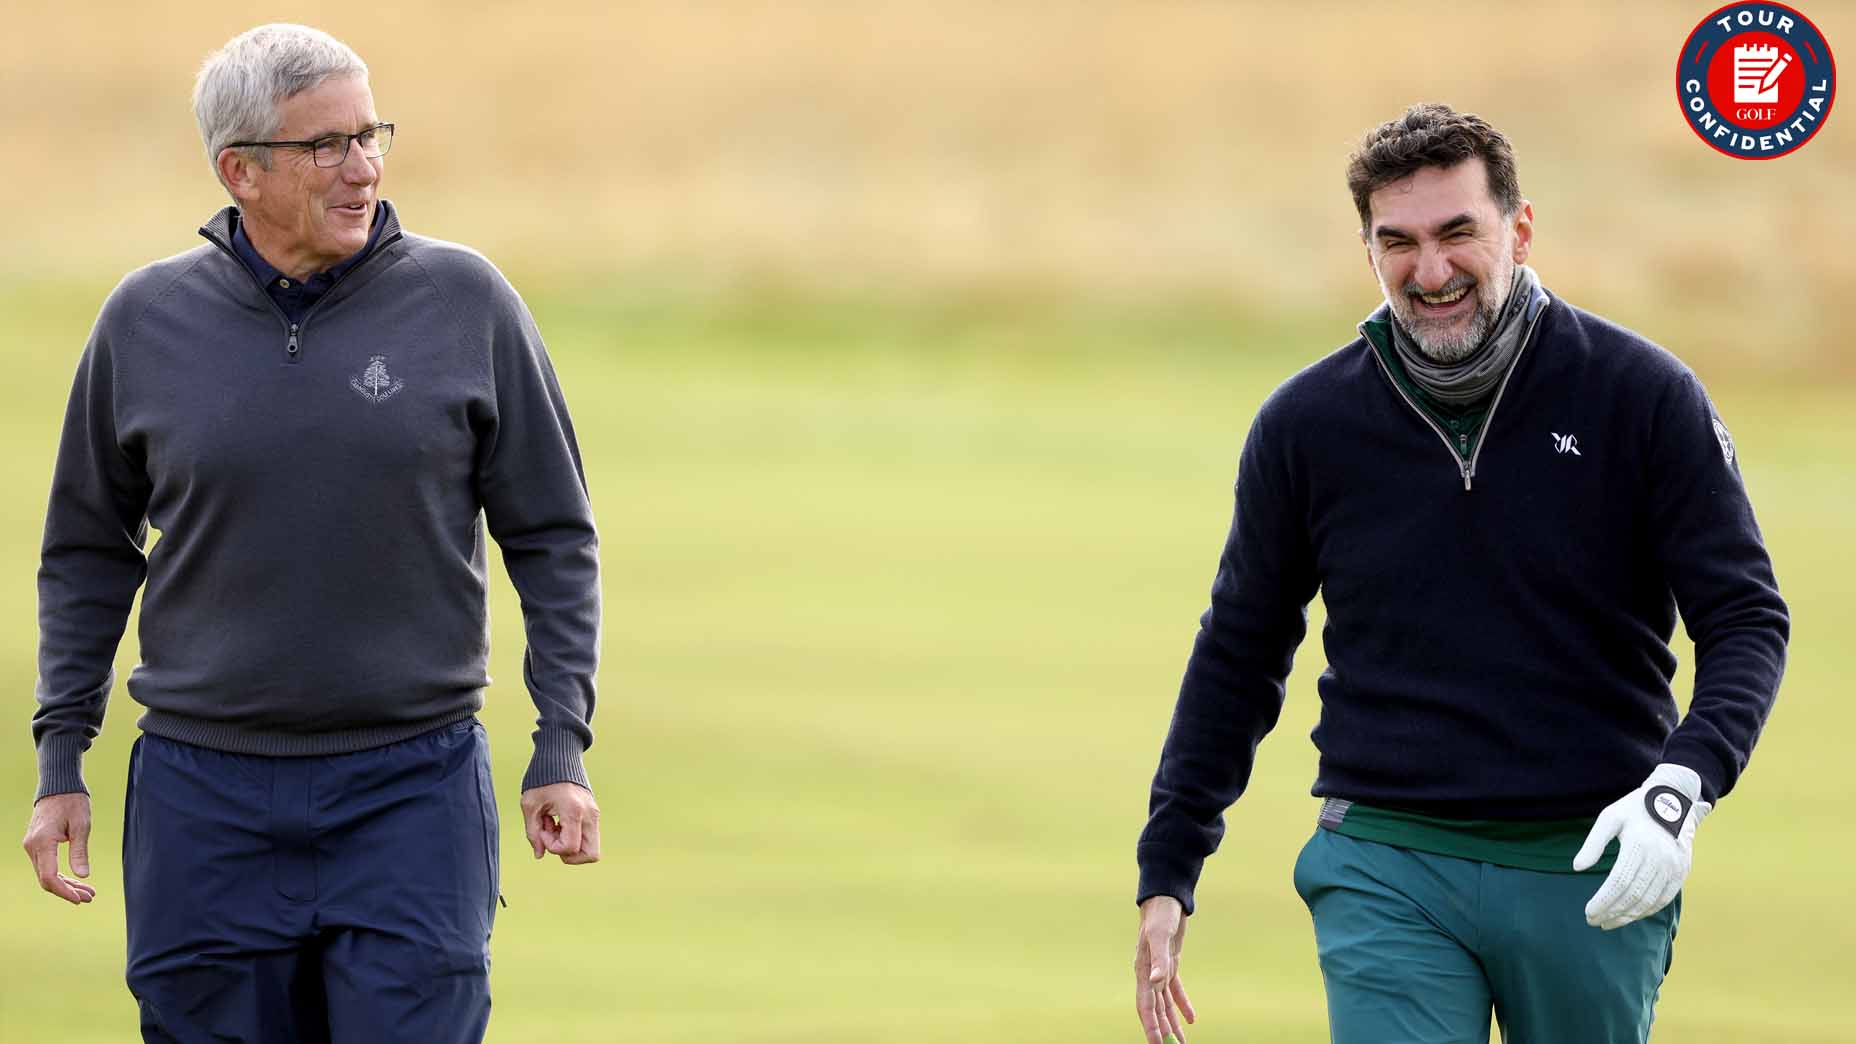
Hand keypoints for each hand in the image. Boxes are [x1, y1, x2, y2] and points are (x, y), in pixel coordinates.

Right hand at [22, 793, 96, 904]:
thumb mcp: (82, 826)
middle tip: (90, 898)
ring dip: (66, 884)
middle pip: (46, 879)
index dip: (64, 891)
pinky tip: (77, 881)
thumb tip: (83, 876)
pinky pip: (46, 865)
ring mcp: (32, 846)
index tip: (80, 899)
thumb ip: (80, 851)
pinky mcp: (37, 845)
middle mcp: (32, 847)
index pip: (49, 876)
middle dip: (68, 891)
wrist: (58, 786)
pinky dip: (61, 874)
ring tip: (88, 892)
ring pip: (46, 874)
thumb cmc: (73, 802)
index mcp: (43, 842)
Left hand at [520, 782, 599, 864]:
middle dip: (569, 855)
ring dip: (571, 846)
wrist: (559, 757)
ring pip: (593, 848)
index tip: (543, 829)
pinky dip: (574, 837)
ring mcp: (595, 814)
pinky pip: (588, 837)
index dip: (553, 847)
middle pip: (591, 854)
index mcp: (574, 810)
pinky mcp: (594, 813)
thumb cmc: (542, 779)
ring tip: (556, 828)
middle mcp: (589, 814)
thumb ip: (533, 833)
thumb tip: (539, 854)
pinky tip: (560, 822)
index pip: (570, 847)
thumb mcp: (530, 805)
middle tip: (554, 838)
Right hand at [1134, 895, 1195, 1043]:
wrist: (1165, 898)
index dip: (1151, 1027)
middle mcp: (1149, 974)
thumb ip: (1158, 959)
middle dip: (1162, 1031)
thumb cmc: (1160, 915)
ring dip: (1172, 1023)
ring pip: (1165, 1004)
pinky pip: (1176, 991)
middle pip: (1155, 1010)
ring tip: (1181, 1043)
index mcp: (1143, 970)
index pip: (1146, 1006)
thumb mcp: (1160, 935)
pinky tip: (1191, 1019)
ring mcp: (1159, 970)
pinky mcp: (1170, 965)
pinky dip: (1183, 1005)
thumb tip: (1155, 981)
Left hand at [1574, 763, 1709, 929]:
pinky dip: (1646, 911)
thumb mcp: (1609, 818)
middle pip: (1633, 895)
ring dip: (1628, 916)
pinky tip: (1630, 915)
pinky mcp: (1681, 872)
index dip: (1603, 900)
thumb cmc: (1634, 809)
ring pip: (1649, 901)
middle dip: (1612, 912)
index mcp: (1639, 844)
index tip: (1588, 912)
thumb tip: (1577, 867)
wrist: (1672, 800)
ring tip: (1608, 922)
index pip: (1619, 882)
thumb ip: (1593, 843)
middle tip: (1594, 921)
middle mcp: (1660, 858)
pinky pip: (1664, 899)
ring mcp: (1673, 867)